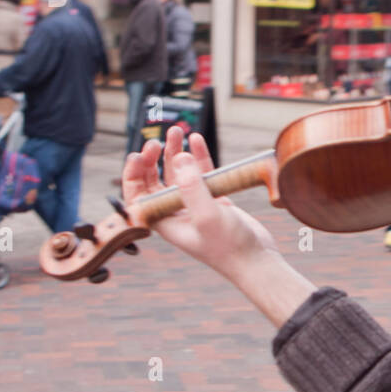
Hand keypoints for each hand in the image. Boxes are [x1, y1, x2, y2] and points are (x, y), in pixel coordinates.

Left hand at [122, 126, 278, 290]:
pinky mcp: (214, 200)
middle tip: (158, 140)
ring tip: (178, 131)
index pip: (138, 194)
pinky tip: (197, 141)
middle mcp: (175, 212)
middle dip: (154, 158)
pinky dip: (198, 157)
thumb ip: (192, 186)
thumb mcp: (207, 216)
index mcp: (164, 220)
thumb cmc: (228, 247)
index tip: (140, 154)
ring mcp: (195, 204)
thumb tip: (180, 157)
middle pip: (156, 180)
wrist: (256, 260)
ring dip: (176, 152)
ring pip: (179, 173)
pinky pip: (201, 174)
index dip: (134, 173)